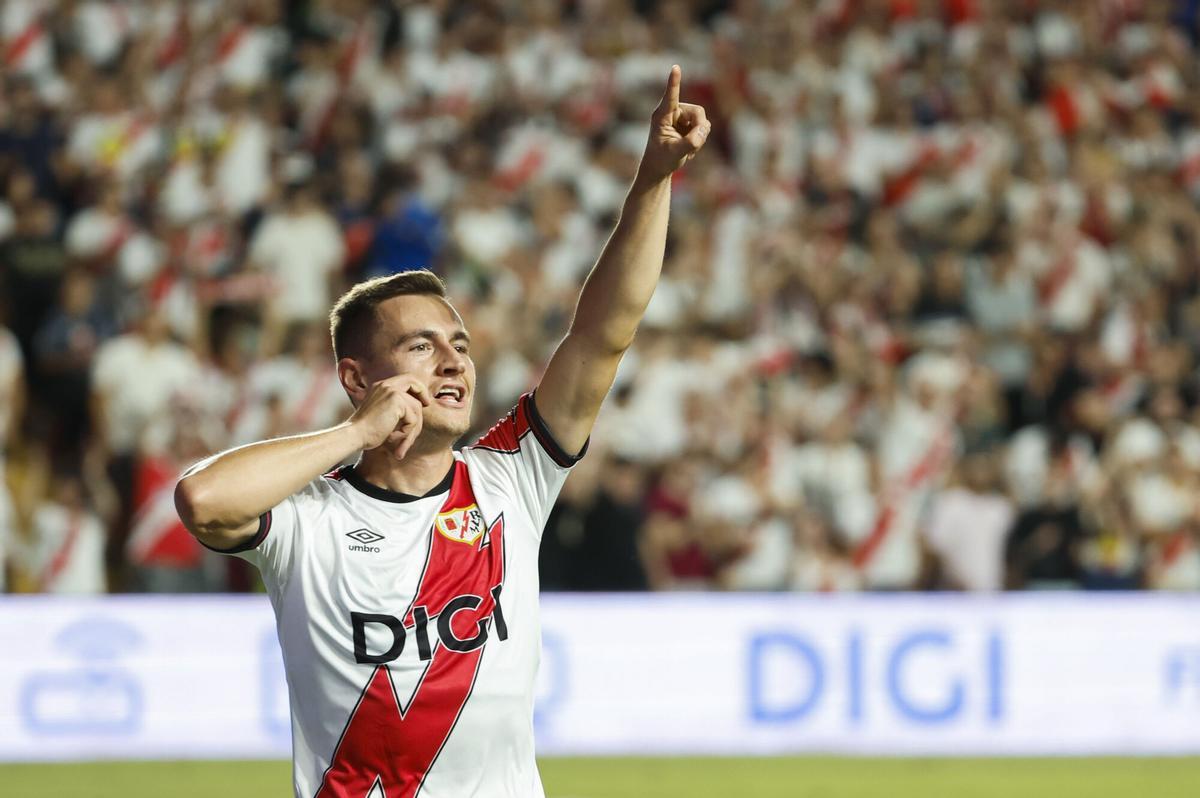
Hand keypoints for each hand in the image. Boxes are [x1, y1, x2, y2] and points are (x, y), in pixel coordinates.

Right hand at [348, 375, 430, 459]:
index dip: (418, 387)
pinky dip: (407, 432)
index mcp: (381, 386)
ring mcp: (391, 391)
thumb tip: (420, 407)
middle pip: (414, 382)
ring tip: (401, 442)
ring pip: (416, 408)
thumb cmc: (367, 431)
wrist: (355, 435)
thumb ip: (397, 407)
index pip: (406, 379)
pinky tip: (394, 438)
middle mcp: (386, 385)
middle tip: (428, 404)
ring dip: (412, 428)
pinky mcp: (396, 400)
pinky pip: (413, 419)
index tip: (424, 400)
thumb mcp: (383, 413)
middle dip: (423, 394)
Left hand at [636, 65, 710, 186]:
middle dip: (700, 128)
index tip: (675, 67)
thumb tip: (703, 132)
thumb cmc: (661, 159)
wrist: (659, 167)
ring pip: (703, 120)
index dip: (674, 82)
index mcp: (662, 115)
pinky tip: (689, 148)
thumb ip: (690, 143)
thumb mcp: (675, 153)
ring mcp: (682, 117)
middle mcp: (673, 112)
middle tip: (694, 145)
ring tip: (687, 149)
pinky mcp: (689, 124)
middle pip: (698, 112)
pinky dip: (700, 139)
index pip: (670, 95)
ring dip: (700, 136)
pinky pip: (704, 128)